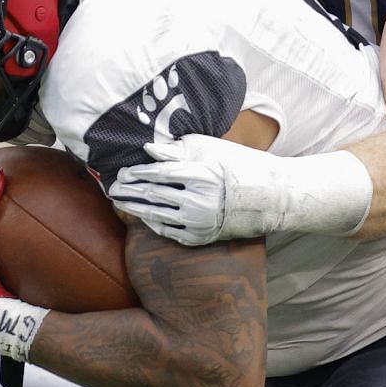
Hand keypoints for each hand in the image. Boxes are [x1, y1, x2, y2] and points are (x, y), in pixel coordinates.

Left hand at [108, 135, 370, 244]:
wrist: (272, 198)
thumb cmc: (242, 166)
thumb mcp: (213, 149)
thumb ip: (179, 149)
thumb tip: (149, 149)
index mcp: (200, 175)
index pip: (157, 173)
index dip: (136, 172)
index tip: (122, 170)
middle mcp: (197, 201)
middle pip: (152, 195)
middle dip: (129, 191)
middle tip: (113, 187)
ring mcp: (199, 222)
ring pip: (156, 216)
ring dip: (135, 208)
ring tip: (121, 201)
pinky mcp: (202, 237)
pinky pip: (170, 232)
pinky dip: (154, 224)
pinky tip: (144, 217)